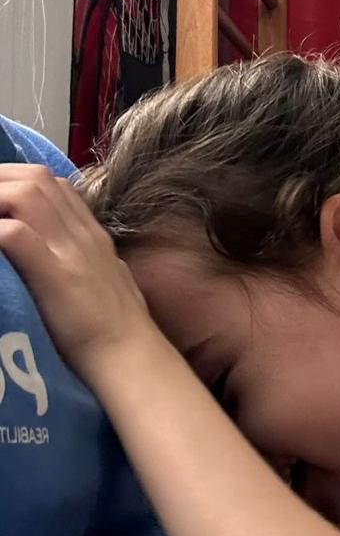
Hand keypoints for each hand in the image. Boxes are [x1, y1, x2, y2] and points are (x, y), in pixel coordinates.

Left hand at [0, 164, 155, 379]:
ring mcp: (71, 251)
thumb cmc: (115, 327)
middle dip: (0, 179)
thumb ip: (83, 258)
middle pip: (37, 179)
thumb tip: (55, 253)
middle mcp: (82, 233)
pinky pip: (16, 235)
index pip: (54, 184)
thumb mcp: (106, 277)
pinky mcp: (56, 275)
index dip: (18, 180)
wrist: (130, 356)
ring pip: (28, 193)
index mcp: (91, 234)